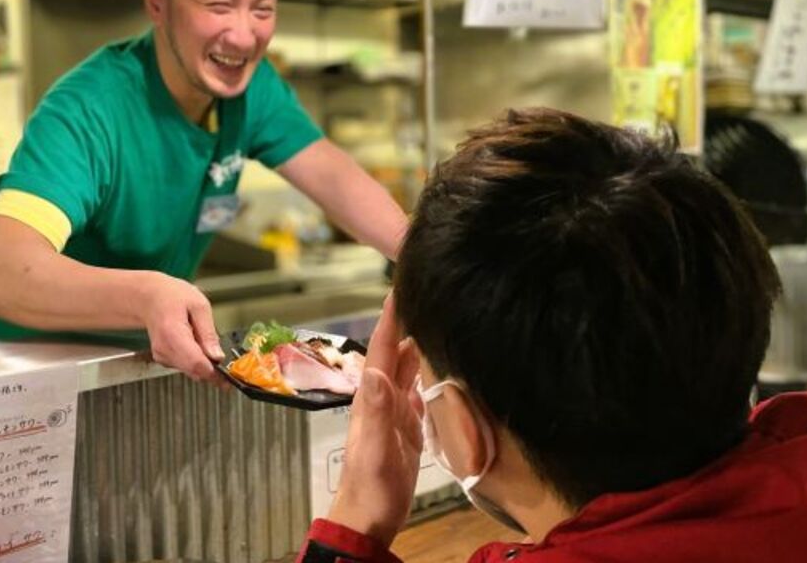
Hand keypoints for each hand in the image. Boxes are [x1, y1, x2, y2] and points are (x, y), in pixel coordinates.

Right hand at [137, 272, 224, 383]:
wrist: (150, 297)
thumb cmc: (172, 296)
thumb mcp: (199, 305)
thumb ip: (208, 332)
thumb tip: (217, 355)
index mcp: (172, 333)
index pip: (195, 363)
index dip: (214, 372)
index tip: (227, 374)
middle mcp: (164, 348)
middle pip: (194, 370)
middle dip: (211, 368)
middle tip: (220, 353)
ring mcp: (162, 356)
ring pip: (191, 371)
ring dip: (203, 362)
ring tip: (201, 338)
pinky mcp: (163, 360)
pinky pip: (185, 366)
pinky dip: (194, 359)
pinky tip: (192, 342)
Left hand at [326, 294, 422, 546]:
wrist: (368, 519)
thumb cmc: (370, 489)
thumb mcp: (376, 451)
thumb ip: (375, 414)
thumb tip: (374, 372)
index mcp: (372, 400)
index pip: (381, 351)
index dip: (390, 320)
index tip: (399, 288)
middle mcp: (382, 401)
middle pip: (394, 354)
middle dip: (406, 324)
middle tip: (425, 295)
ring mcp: (395, 415)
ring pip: (406, 372)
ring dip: (416, 347)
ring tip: (434, 321)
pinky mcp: (408, 429)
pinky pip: (418, 395)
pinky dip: (427, 376)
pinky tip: (438, 368)